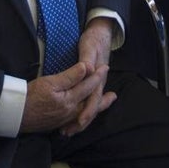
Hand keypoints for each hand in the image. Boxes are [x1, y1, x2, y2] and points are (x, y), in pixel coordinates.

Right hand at [21, 61, 110, 133]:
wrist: (15, 113)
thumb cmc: (30, 95)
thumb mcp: (50, 82)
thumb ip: (70, 76)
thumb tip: (86, 68)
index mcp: (69, 100)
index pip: (87, 86)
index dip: (96, 76)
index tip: (105, 67)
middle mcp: (70, 112)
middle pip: (91, 104)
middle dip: (102, 99)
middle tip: (114, 95)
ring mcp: (64, 119)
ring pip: (85, 113)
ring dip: (96, 108)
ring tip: (103, 105)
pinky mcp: (58, 122)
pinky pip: (77, 119)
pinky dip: (85, 115)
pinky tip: (84, 114)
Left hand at [61, 19, 116, 135]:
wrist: (101, 35)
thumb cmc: (94, 41)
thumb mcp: (89, 47)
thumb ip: (88, 59)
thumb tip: (87, 69)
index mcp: (98, 77)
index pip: (93, 98)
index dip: (87, 110)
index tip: (79, 121)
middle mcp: (98, 84)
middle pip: (91, 107)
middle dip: (80, 120)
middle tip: (67, 132)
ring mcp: (95, 86)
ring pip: (88, 107)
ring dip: (78, 119)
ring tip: (67, 130)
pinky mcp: (90, 86)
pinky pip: (85, 102)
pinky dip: (79, 111)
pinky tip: (70, 118)